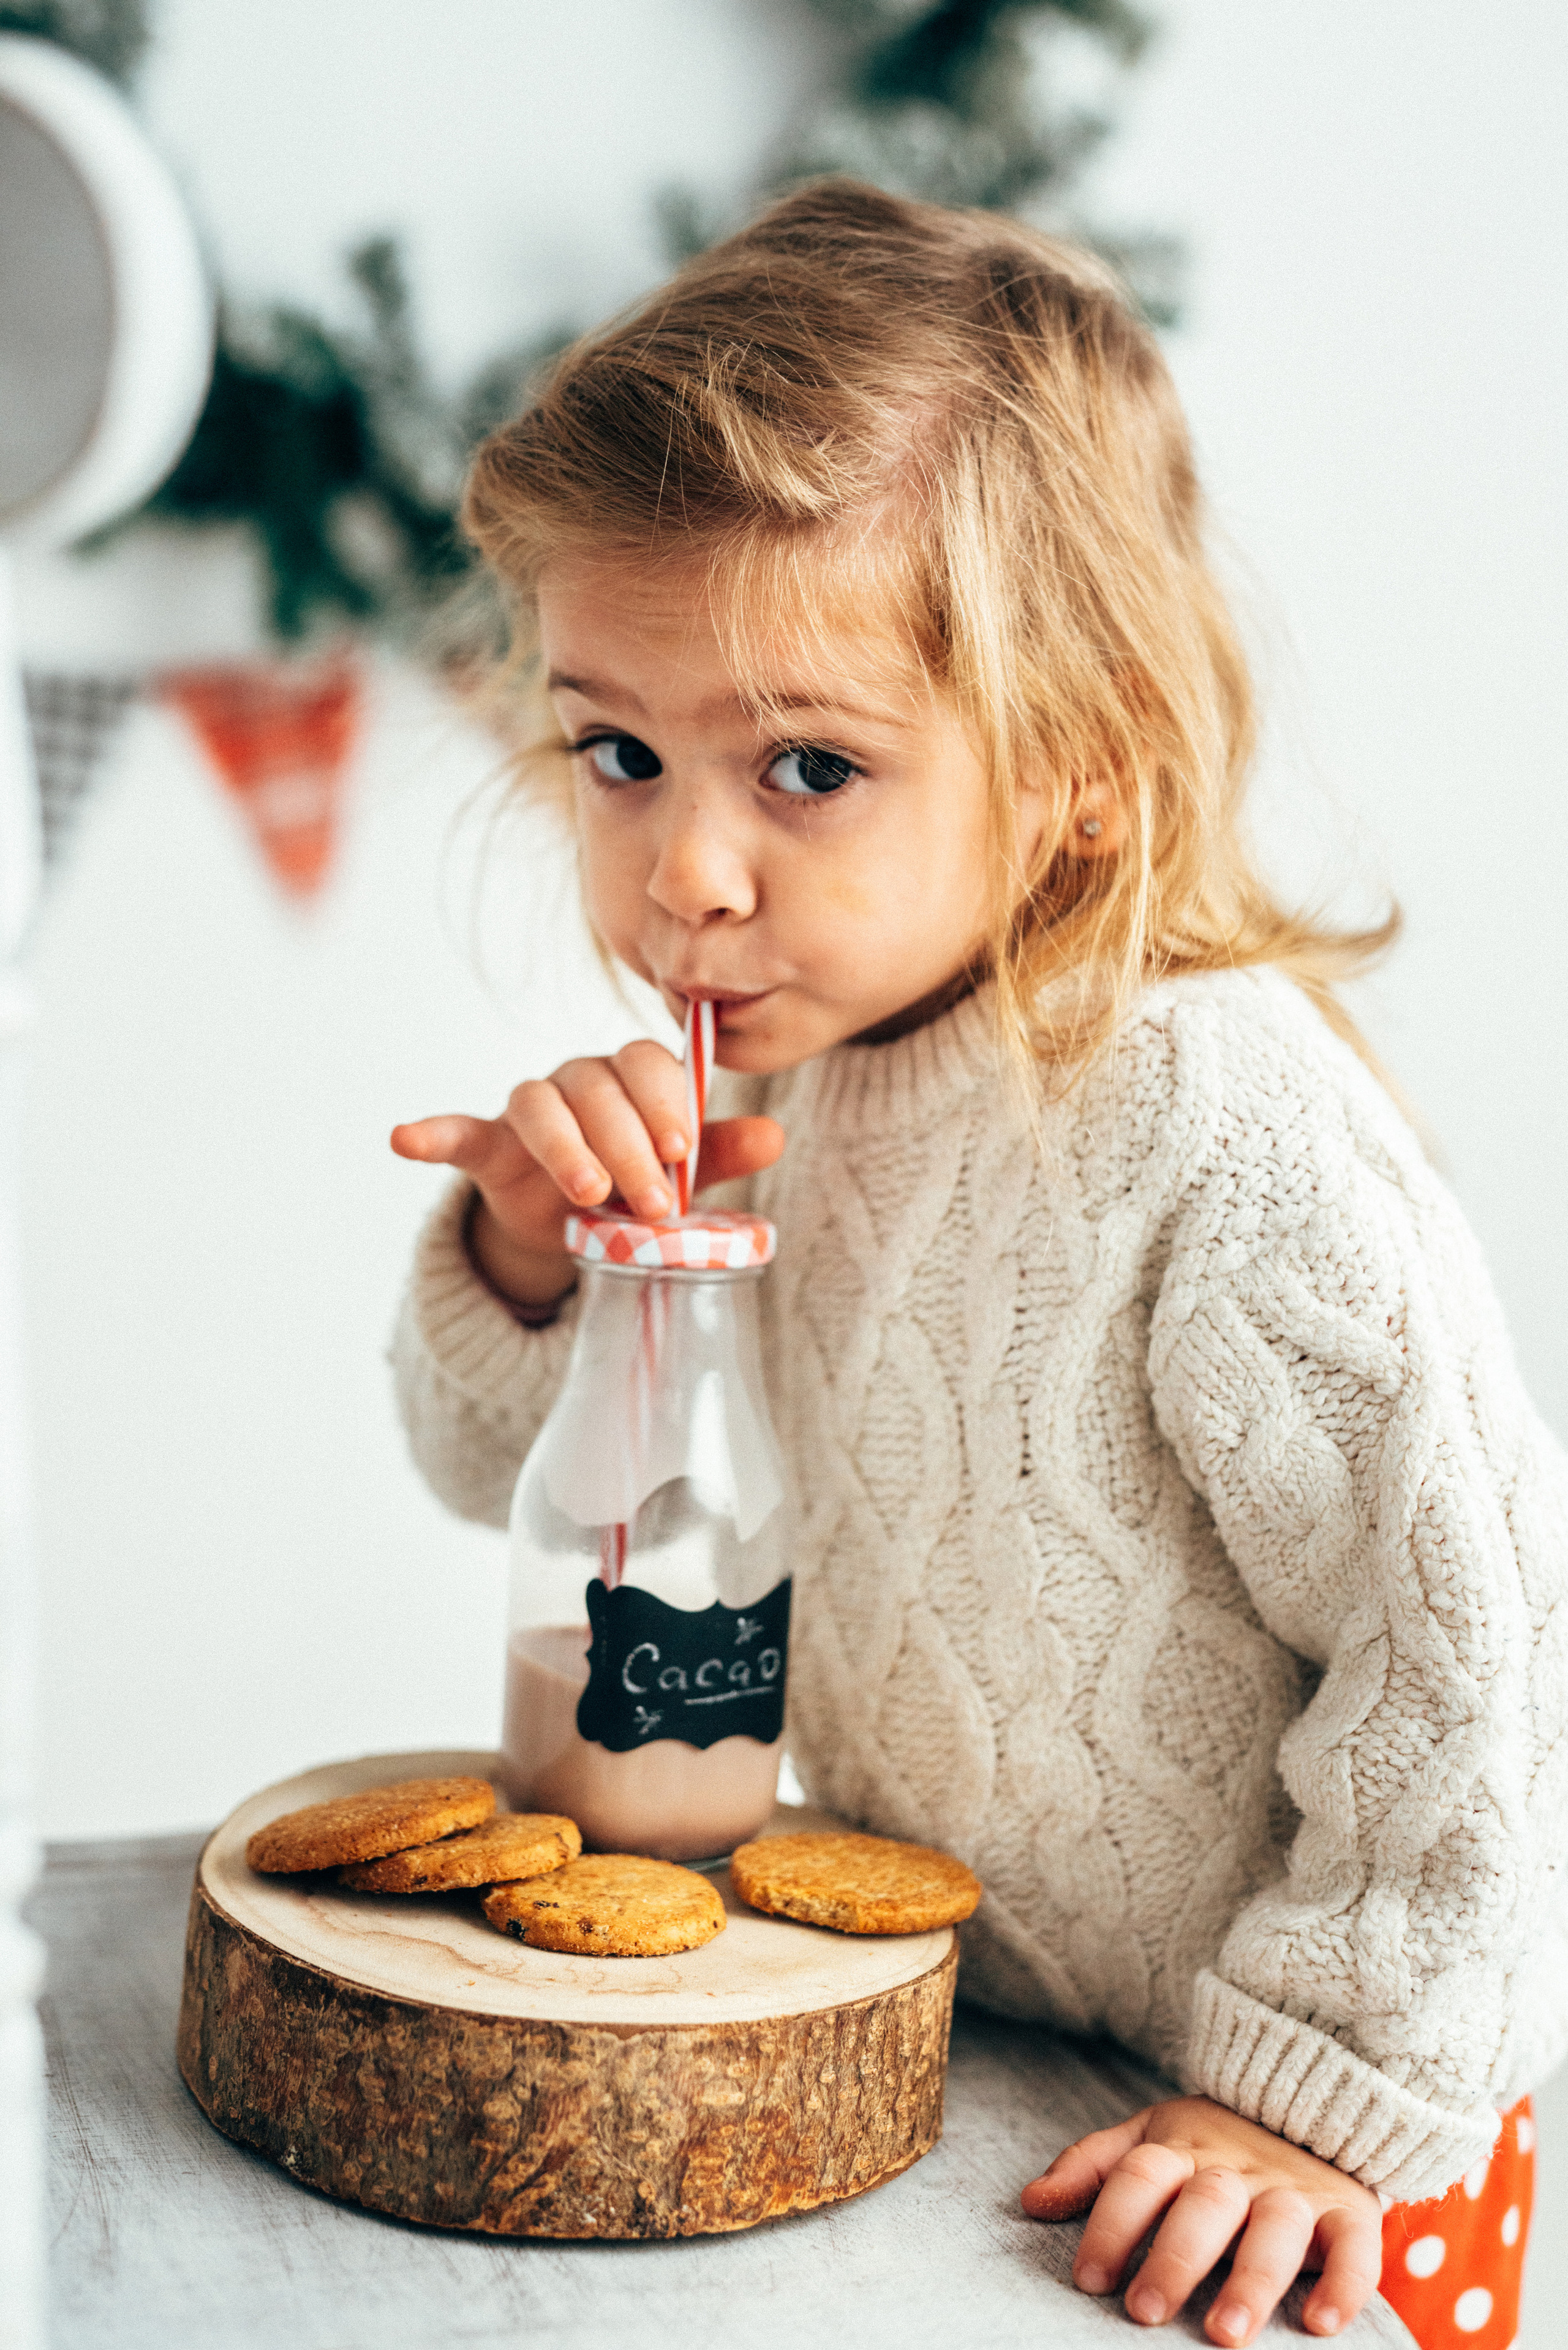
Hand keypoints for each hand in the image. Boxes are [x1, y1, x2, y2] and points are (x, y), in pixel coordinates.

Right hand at [391, 1039, 785, 1308]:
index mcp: (632, 1076)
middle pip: (600, 1089)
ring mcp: (531, 1110)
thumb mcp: (681, 1171)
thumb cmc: (637, 1181)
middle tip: (653, 1203)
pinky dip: (431, 1133)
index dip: (666, 1103)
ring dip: (566, 1147)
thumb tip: (775, 1136)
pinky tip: (405, 1139)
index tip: (684, 1152)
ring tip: (588, 1194)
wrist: (578, 1225)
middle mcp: (581, 1079)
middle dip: (630, 1145)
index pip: (648, 1065)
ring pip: (541, 1105)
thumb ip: (721, 1151)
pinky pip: (457, 1131)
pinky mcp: (489, 1145)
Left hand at [1021, 2095, 1382, 2344]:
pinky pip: (1354, 2246)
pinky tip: (1319, 2324)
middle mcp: (1238, 2170)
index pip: (1140, 2177)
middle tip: (1143, 2311)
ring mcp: (1295, 2190)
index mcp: (1184, 2148)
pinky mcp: (1348, 2211)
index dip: (1111, 2223)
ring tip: (1224, 2333)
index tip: (1087, 2278)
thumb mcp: (1152, 2136)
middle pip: (1203, 2205)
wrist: (1313, 2100)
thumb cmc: (1217, 2142)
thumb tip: (1032, 2203)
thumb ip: (1095, 2166)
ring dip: (1251, 2280)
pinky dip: (1343, 2284)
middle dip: (1173, 2259)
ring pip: (1276, 2228)